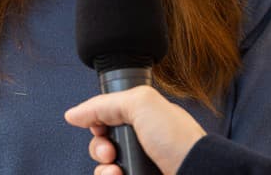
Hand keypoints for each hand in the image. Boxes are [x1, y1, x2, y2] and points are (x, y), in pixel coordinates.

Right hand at [65, 85, 206, 174]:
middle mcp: (142, 143)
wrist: (196, 174)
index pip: (108, 118)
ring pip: (104, 167)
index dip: (97, 121)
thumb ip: (104, 104)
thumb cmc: (178, 141)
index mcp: (145, 119)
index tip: (99, 126)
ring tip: (115, 169)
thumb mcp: (141, 103)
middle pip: (102, 144)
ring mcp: (140, 166)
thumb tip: (74, 114)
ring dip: (102, 168)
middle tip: (110, 150)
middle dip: (98, 147)